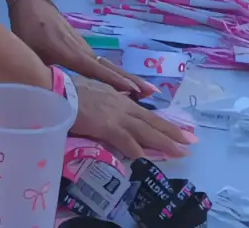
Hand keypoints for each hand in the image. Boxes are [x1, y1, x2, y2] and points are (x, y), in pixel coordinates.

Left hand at [8, 0, 150, 97]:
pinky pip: (102, 64)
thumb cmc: (29, 30)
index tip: (134, 92)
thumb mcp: (31, 53)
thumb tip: (43, 96)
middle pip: (112, 69)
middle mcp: (84, 51)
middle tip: (152, 94)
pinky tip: (124, 84)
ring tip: (146, 92)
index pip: (98, 71)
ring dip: (127, 79)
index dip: (115, 82)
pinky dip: (116, 74)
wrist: (33, 4)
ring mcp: (85, 48)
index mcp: (72, 54)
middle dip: (132, 81)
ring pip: (109, 66)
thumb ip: (39, 72)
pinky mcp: (82, 47)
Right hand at [67, 75, 196, 160]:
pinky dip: (135, 149)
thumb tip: (124, 103)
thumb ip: (112, 99)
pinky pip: (125, 140)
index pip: (148, 114)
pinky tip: (144, 158)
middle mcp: (123, 106)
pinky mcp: (106, 125)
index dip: (165, 124)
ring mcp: (116, 116)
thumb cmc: (72, 91)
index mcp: (121, 99)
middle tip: (191, 143)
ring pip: (145, 131)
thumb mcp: (97, 92)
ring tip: (179, 152)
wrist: (57, 90)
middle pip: (153, 122)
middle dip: (172, 134)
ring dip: (163, 143)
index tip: (181, 131)